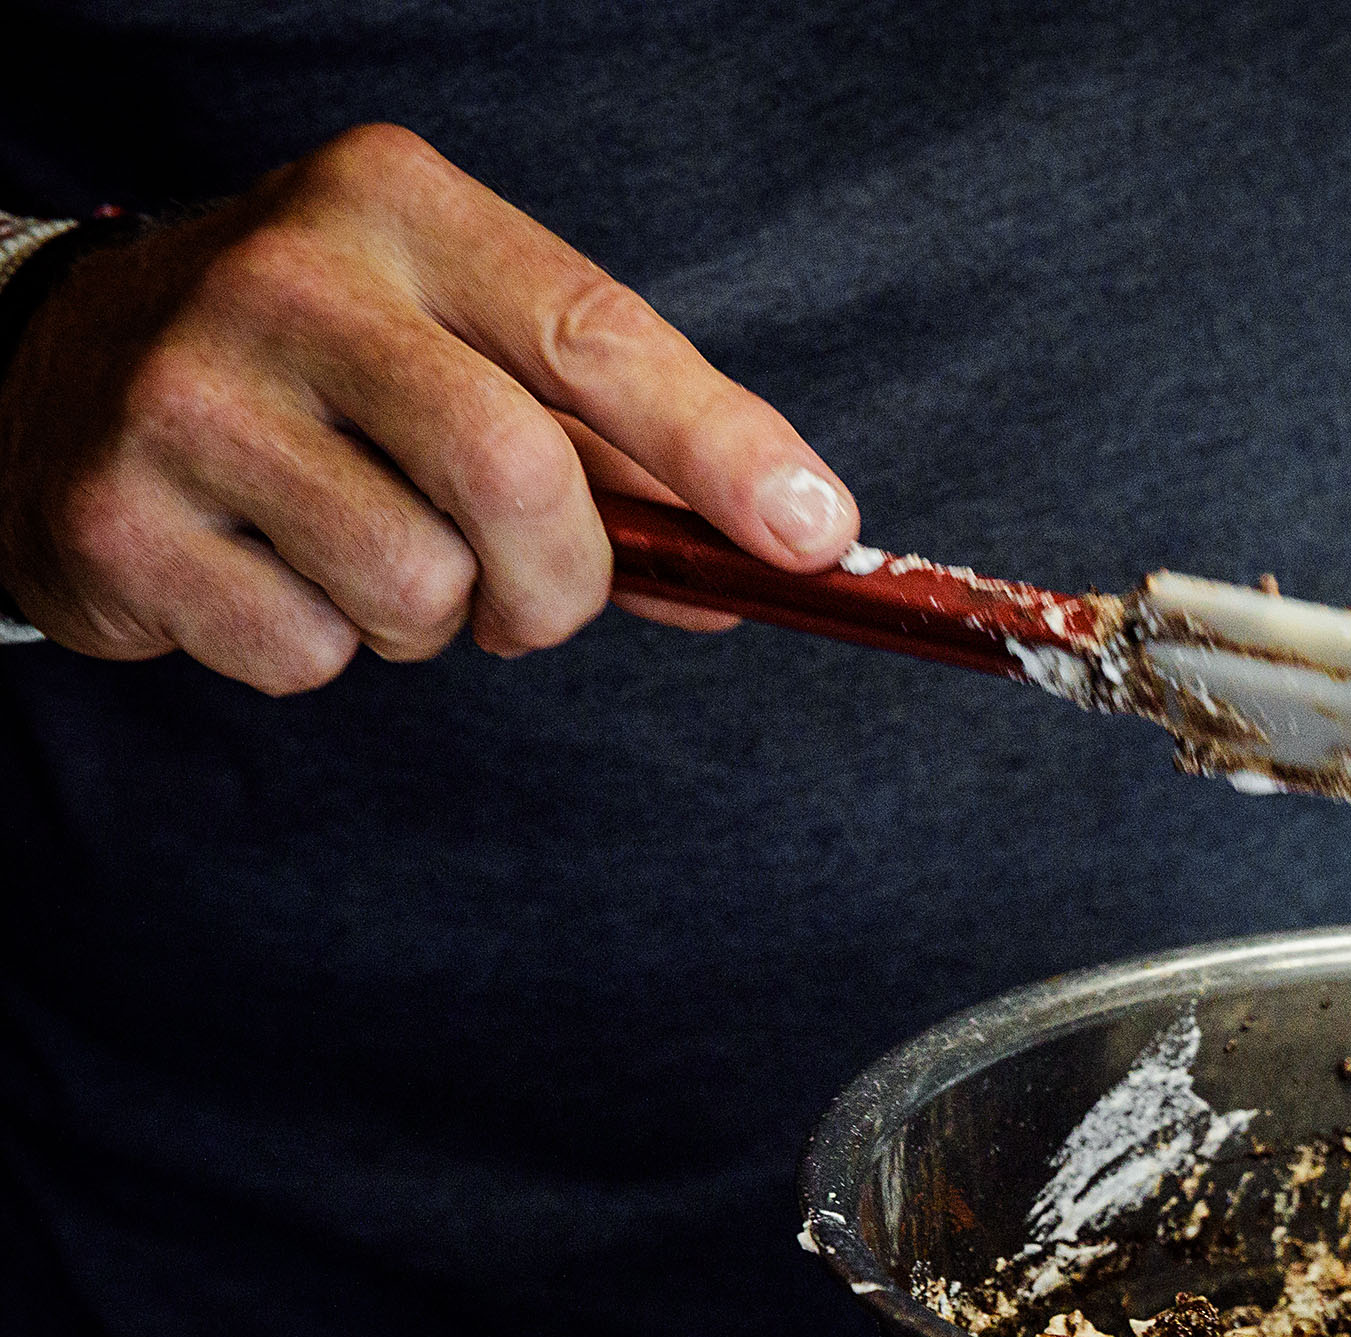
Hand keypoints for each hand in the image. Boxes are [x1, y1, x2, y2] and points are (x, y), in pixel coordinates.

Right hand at [0, 124, 857, 693]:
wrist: (67, 371)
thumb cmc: (333, 373)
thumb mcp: (473, 353)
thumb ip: (628, 454)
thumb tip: (792, 548)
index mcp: (399, 207)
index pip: (595, 335)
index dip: (720, 448)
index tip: (816, 534)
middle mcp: (286, 277)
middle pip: (514, 476)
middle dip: (561, 580)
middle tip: (537, 601)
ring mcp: (185, 392)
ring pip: (415, 588)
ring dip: (436, 624)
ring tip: (376, 560)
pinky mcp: (115, 514)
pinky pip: (308, 655)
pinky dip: (325, 654)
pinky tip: (270, 574)